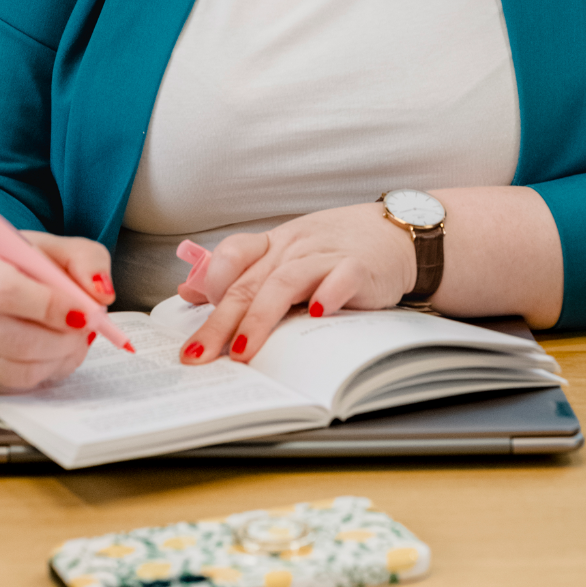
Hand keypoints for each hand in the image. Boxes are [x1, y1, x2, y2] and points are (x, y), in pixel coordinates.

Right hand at [0, 230, 114, 392]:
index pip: (7, 292)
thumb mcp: (53, 248)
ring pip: (14, 368)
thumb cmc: (17, 265)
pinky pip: (14, 384)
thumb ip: (85, 260)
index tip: (86, 311)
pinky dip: (47, 371)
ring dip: (58, 356)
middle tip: (87, 327)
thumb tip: (102, 294)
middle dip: (62, 338)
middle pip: (12, 338)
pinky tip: (58, 352)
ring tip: (75, 338)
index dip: (51, 306)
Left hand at [176, 203, 416, 364]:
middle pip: (250, 282)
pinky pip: (341, 277)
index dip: (210, 286)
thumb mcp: (285, 254)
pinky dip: (328, 294)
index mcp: (274, 244)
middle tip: (200, 354)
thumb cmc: (336, 248)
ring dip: (261, 318)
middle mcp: (294, 247)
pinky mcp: (360, 267)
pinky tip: (316, 314)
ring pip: (285, 282)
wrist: (396, 232)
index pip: (232, 256)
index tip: (195, 325)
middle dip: (220, 322)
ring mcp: (326, 255)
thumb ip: (241, 273)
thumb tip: (189, 291)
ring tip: (244, 350)